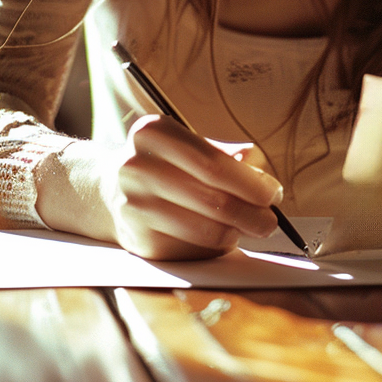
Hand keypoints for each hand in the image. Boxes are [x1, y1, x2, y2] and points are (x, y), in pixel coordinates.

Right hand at [103, 114, 282, 260]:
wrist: (108, 189)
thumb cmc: (164, 163)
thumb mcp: (187, 143)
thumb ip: (225, 153)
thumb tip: (259, 170)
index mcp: (153, 132)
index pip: (213, 163)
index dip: (250, 182)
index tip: (273, 193)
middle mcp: (137, 167)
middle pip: (212, 198)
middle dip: (252, 213)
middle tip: (271, 221)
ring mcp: (134, 205)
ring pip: (205, 229)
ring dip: (237, 232)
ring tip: (248, 227)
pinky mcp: (138, 240)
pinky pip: (192, 249)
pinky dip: (215, 246)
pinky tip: (220, 235)